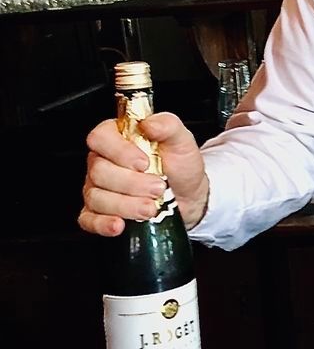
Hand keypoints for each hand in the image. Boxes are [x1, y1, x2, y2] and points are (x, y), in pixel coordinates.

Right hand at [79, 112, 209, 237]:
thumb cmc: (181, 166)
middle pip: (99, 171)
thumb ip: (167, 125)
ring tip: (151, 207)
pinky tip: (120, 224)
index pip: (100, 138)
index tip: (143, 163)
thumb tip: (149, 123)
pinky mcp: (99, 213)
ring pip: (97, 197)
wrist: (190, 197)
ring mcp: (98, 188)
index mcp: (118, 138)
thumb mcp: (181, 141)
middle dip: (132, 184)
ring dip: (126, 205)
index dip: (119, 152)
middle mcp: (103, 162)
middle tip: (157, 187)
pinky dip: (103, 224)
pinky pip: (89, 220)